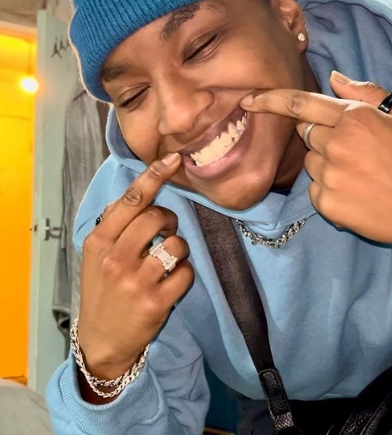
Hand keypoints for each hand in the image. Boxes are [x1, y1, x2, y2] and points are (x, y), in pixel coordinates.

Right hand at [78, 153, 193, 379]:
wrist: (101, 340)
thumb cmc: (101, 291)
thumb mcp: (96, 256)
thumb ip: (115, 225)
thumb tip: (141, 194)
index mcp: (99, 241)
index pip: (131, 201)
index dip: (154, 177)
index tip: (173, 159)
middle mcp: (115, 258)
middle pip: (157, 217)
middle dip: (169, 219)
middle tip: (166, 231)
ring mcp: (136, 281)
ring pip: (177, 244)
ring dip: (179, 248)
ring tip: (167, 260)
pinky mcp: (156, 302)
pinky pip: (186, 272)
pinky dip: (184, 273)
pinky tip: (171, 281)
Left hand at [241, 71, 391, 251]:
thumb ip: (365, 93)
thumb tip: (333, 78)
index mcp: (354, 119)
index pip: (301, 104)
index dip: (270, 100)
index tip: (248, 101)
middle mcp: (336, 145)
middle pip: (306, 133)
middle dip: (321, 135)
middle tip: (353, 149)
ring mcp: (329, 177)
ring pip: (310, 163)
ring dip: (326, 164)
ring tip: (359, 174)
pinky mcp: (326, 204)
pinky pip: (314, 190)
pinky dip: (329, 189)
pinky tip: (356, 193)